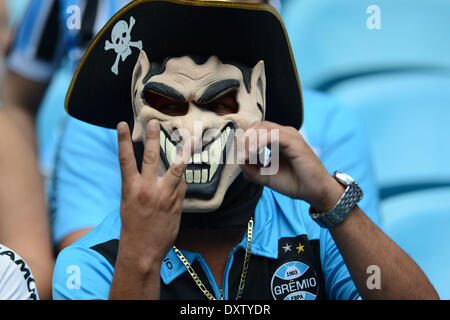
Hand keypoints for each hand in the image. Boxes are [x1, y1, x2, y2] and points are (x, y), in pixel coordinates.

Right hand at [117, 120, 189, 264]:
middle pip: (150, 157)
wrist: (142, 250)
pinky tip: (177, 187)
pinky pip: (181, 186)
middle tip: (155, 122)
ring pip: (175, 169)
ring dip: (183, 153)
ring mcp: (163, 196)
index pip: (125, 159)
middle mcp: (146, 189)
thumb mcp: (129, 203)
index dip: (123, 140)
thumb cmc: (133, 226)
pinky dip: (180, 183)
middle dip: (152, 138)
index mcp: (130, 188)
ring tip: (190, 140)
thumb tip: (154, 172)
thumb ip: (138, 185)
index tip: (123, 124)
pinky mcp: (176, 203)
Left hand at [240, 121, 343, 211]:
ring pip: (263, 127)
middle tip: (240, 155)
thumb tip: (239, 161)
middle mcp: (285, 134)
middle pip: (258, 125)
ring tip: (245, 156)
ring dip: (250, 141)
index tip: (238, 155)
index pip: (256, 130)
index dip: (244, 140)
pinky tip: (253, 154)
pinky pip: (273, 135)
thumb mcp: (267, 177)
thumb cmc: (296, 183)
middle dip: (245, 139)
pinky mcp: (295, 142)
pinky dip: (259, 143)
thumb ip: (252, 170)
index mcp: (279, 139)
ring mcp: (290, 136)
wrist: (316, 192)